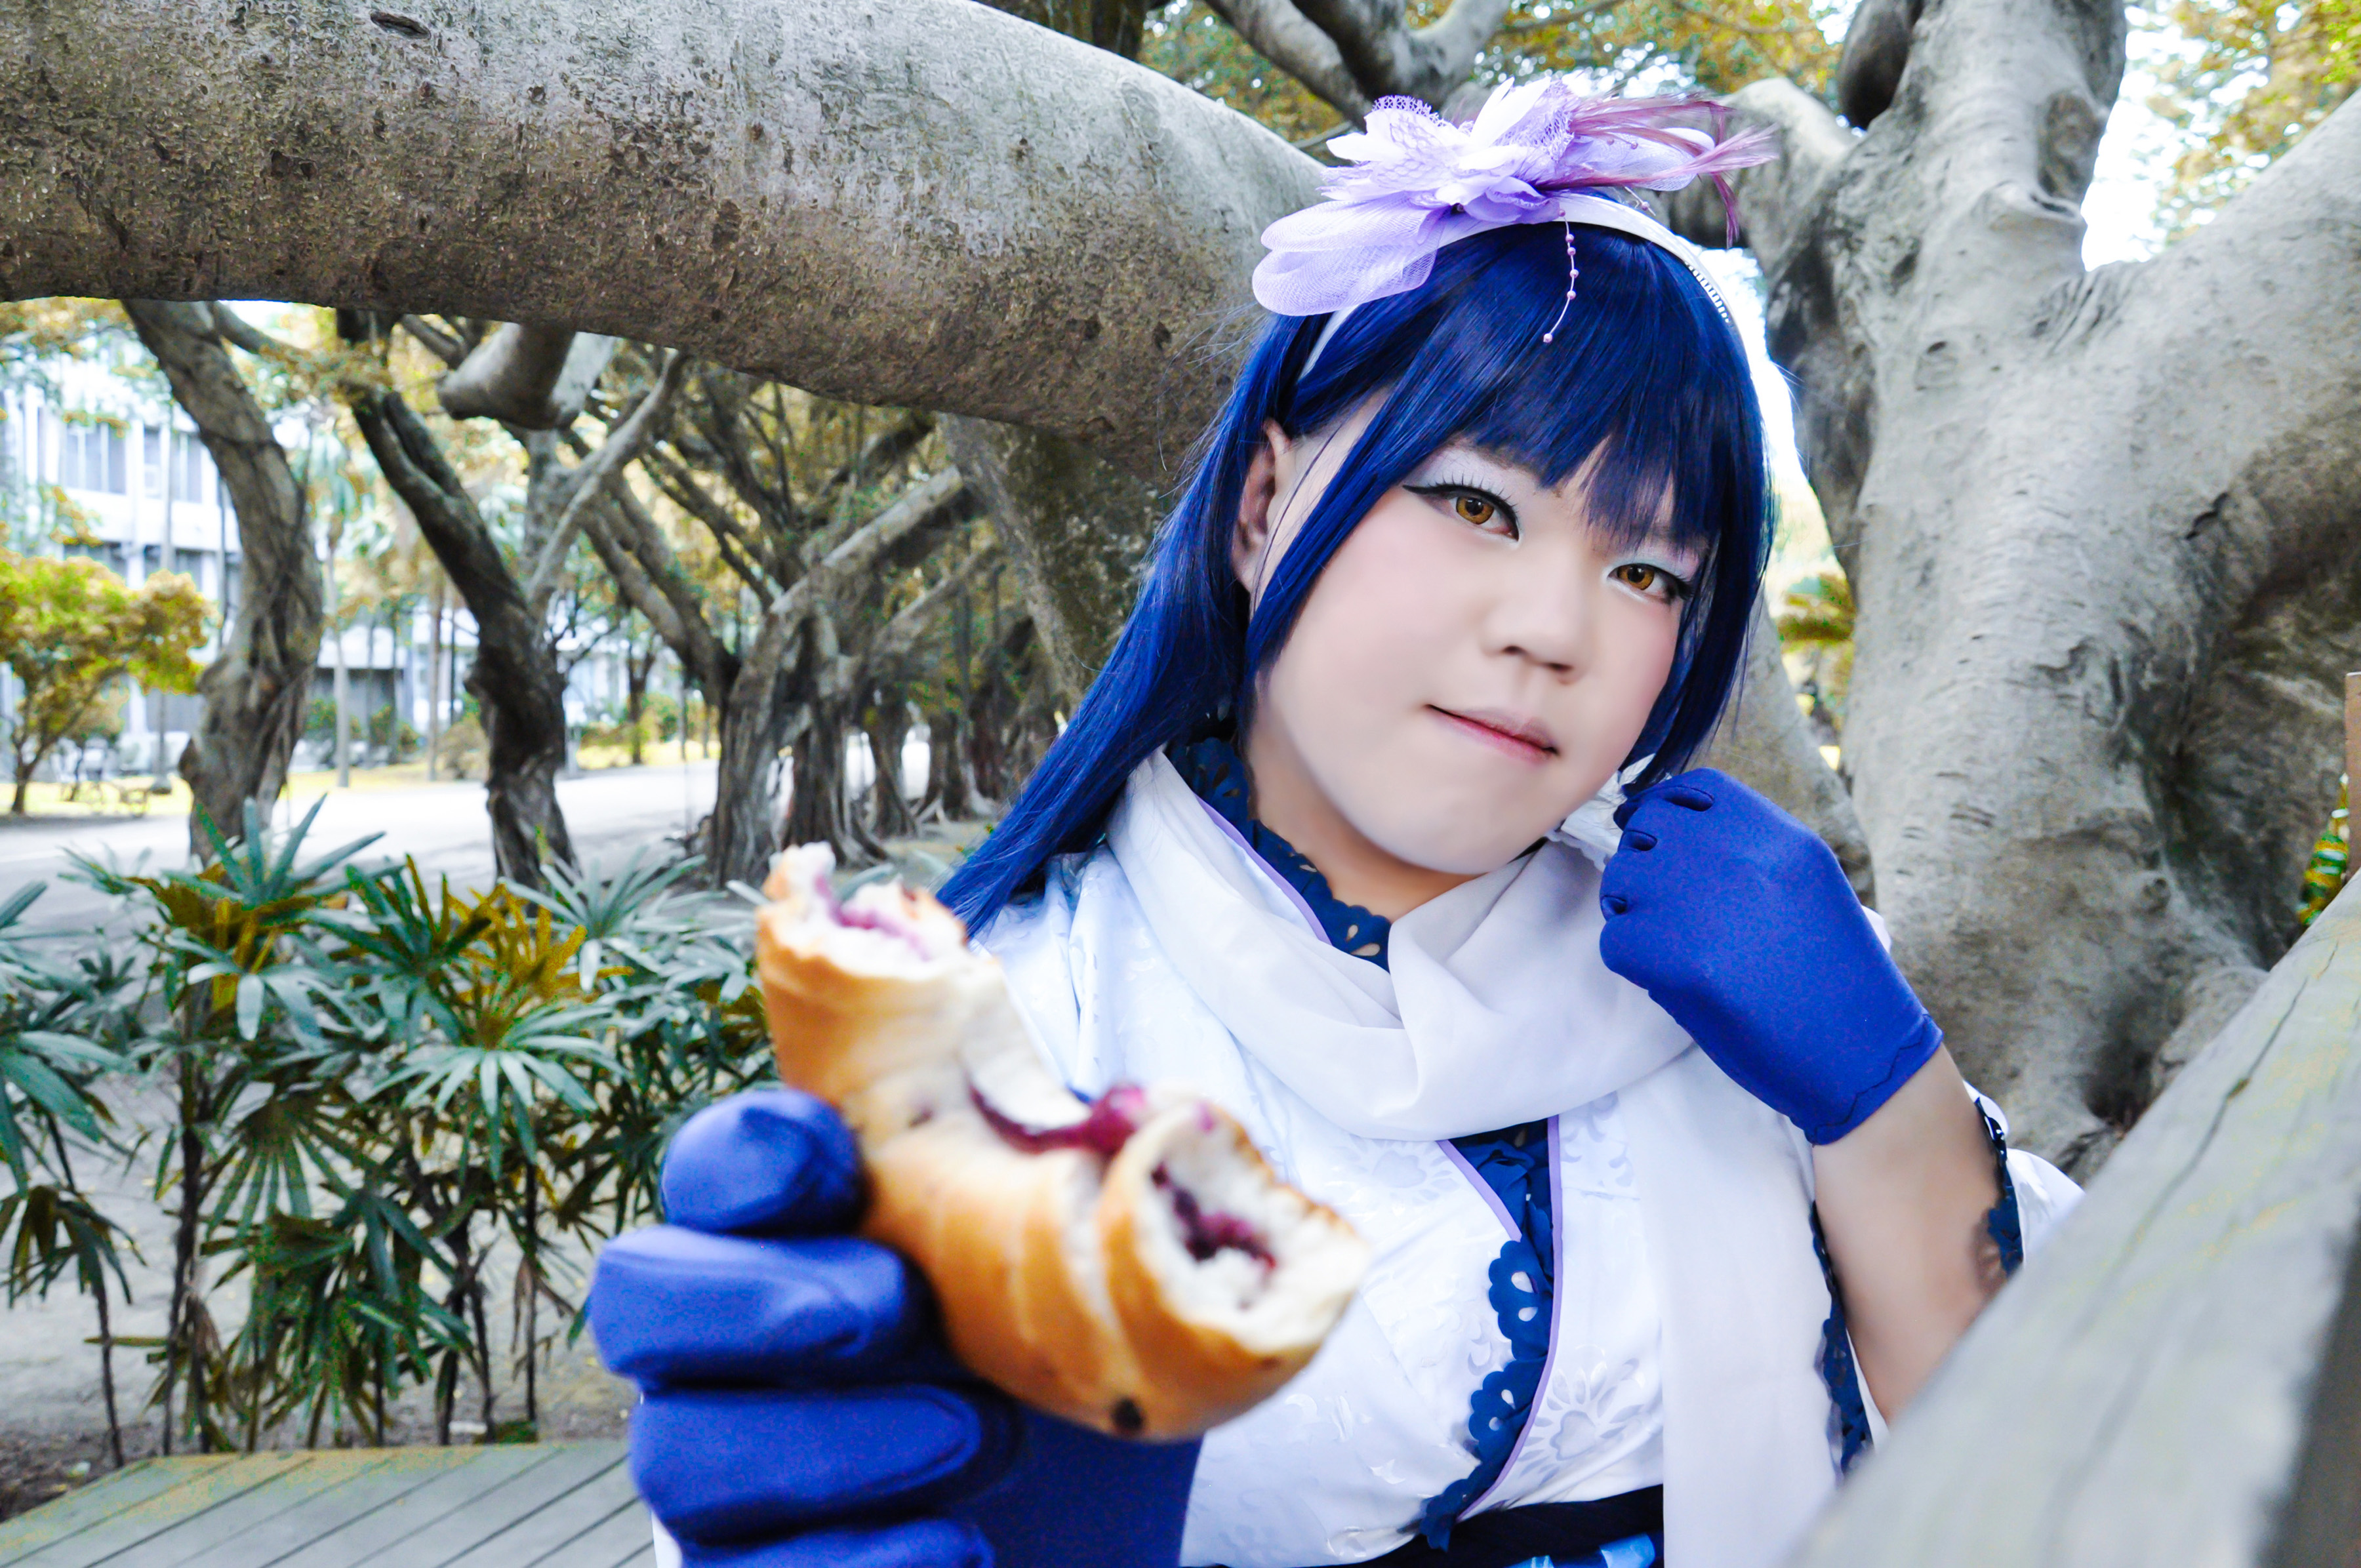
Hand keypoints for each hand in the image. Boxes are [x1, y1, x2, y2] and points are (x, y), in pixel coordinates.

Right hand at [590, 1089, 1199, 1566]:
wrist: (1100, 1530)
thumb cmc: (1077, 1372)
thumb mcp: (1091, 1271)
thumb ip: (1083, 1188)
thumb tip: (1142, 1121)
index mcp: (800, 1233)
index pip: (713, 1165)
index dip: (748, 1155)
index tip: (837, 1162)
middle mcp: (732, 1346)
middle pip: (642, 1294)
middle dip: (761, 1292)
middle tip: (896, 1307)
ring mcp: (726, 1474)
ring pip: (681, 1452)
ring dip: (833, 1440)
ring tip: (984, 1436)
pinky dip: (860, 1563)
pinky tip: (961, 1549)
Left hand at [1596, 769, 1940, 1143]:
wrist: (1860, 1053)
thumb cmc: (1836, 978)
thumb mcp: (1808, 887)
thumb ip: (1749, 852)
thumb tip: (1672, 836)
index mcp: (1780, 837)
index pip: (1694, 789)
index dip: (1662, 808)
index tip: (1652, 833)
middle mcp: (1742, 857)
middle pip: (1649, 827)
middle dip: (1642, 860)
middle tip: (1657, 901)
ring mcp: (1708, 904)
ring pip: (1622, 879)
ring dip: (1629, 908)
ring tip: (1664, 942)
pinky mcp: (1681, 961)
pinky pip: (1616, 940)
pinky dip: (1631, 960)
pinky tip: (1667, 979)